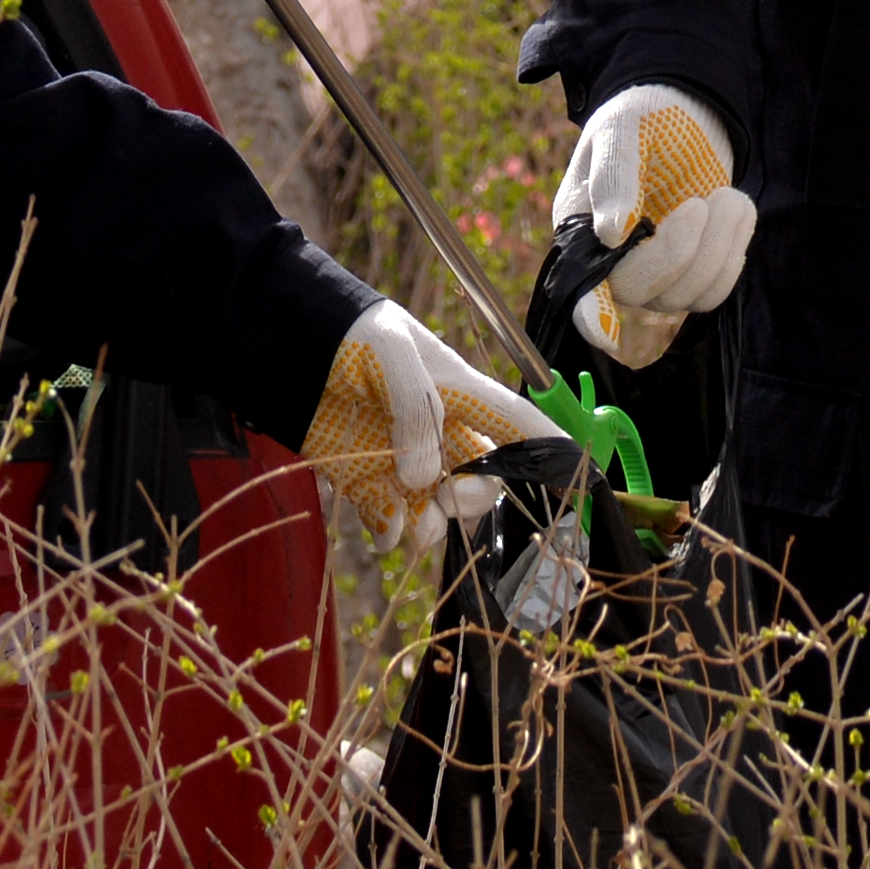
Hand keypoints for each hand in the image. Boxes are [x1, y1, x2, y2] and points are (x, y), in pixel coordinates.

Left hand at [300, 301, 561, 549]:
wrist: (289, 344)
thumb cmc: (350, 332)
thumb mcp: (390, 351)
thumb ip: (415, 408)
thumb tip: (422, 477)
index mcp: (461, 394)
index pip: (519, 425)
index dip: (553, 451)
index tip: (580, 482)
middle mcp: (440, 434)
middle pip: (483, 482)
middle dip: (476, 498)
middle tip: (447, 495)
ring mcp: (403, 462)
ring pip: (439, 511)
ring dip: (433, 526)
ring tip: (410, 522)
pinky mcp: (365, 482)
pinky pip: (392, 523)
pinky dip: (393, 535)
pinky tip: (384, 528)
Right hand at [553, 83, 753, 370]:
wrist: (686, 113)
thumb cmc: (644, 116)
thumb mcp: (622, 130)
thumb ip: (613, 177)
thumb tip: (610, 234)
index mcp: (581, 229)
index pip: (580, 287)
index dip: (590, 313)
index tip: (605, 332)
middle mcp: (611, 262)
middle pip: (640, 293)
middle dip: (679, 252)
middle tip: (701, 202)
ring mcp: (654, 273)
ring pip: (687, 297)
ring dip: (717, 246)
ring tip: (726, 195)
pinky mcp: (692, 273)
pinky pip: (715, 290)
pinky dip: (734, 250)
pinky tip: (735, 207)